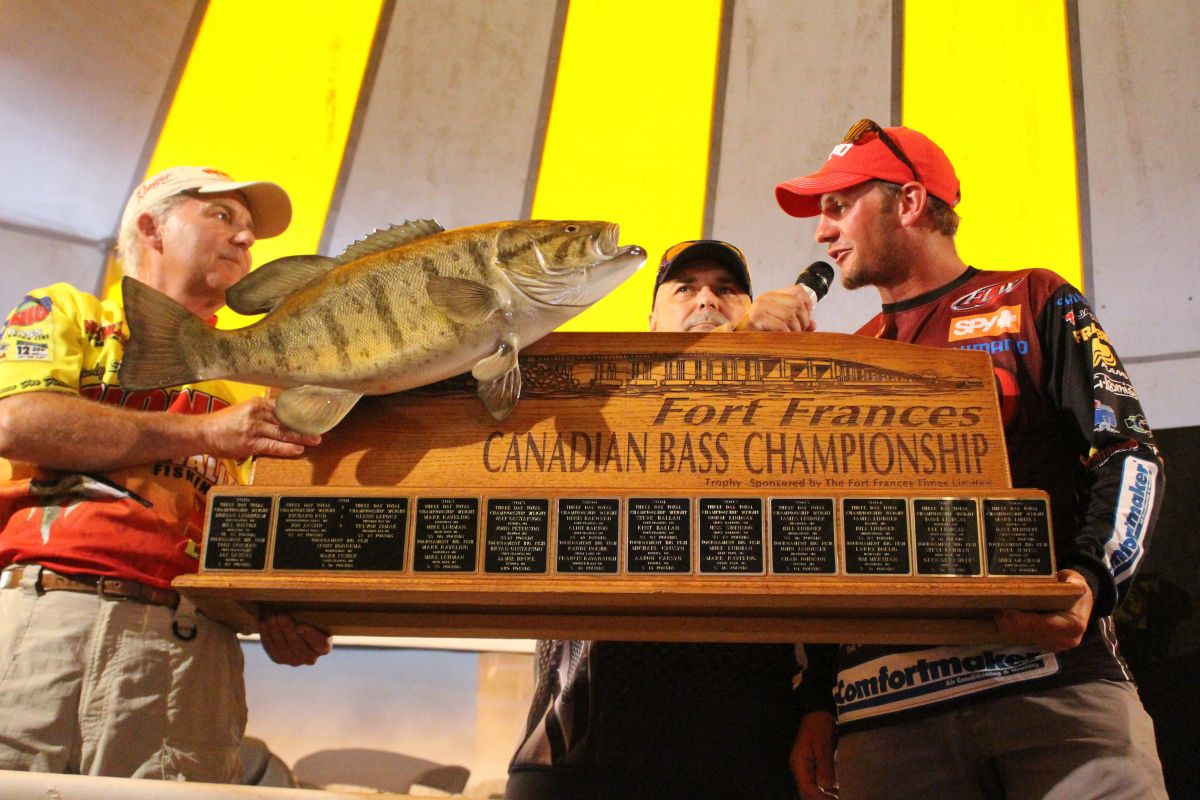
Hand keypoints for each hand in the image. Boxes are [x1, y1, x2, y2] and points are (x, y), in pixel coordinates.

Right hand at [202, 396, 320, 459]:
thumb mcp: (246, 411)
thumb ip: (266, 413)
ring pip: (283, 432)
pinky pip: (272, 446)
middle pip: (288, 419)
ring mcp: (253, 428)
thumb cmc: (226, 423)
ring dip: (301, 437)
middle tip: (322, 428)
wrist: (203, 432)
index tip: (318, 414)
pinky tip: (298, 449)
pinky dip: (286, 448)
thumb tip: (287, 417)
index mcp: (259, 403)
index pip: (287, 406)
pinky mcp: (249, 443)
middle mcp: (258, 413)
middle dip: (306, 424)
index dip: (304, 411)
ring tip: (315, 440)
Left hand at [258, 614, 331, 665]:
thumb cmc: (309, 619)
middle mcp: (310, 658)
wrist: (295, 628)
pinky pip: (271, 649)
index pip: (320, 644)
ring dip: (276, 632)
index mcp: (324, 647)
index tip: (300, 626)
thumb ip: (311, 615)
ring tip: (271, 617)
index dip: (310, 636)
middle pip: (299, 647)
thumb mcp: (315, 617)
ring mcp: (294, 660)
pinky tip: (263, 623)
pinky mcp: (279, 659)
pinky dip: (266, 636)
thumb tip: (305, 603)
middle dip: (288, 630)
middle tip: (282, 616)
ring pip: (283, 649)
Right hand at [733, 285, 815, 331]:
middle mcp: (765, 298)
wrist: (734, 340)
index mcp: (771, 296)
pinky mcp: (756, 319)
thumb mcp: (778, 323)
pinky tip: (782, 338)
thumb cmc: (758, 333)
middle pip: (797, 304)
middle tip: (800, 331)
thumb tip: (813, 325)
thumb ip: (797, 322)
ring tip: (790, 336)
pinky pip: (781, 326)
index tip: (807, 317)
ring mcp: (760, 307)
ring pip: (791, 316)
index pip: (798, 290)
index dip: (808, 304)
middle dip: (803, 321)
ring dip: (795, 330)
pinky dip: (786, 334)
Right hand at [791, 711, 837, 798]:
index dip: (819, 798)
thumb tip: (829, 788)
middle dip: (821, 798)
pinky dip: (826, 789)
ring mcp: (806, 769)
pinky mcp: (813, 768)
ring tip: (835, 797)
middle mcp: (800, 770)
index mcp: (799, 764)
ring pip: (813, 789)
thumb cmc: (819, 727)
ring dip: (824, 795)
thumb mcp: (824, 746)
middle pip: (808, 792)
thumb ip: (825, 767)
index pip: (806, 789)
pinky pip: (818, 783)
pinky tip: (834, 792)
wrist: (818, 715)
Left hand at [994, 569, 1092, 651]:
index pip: (1044, 625)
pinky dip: (1014, 632)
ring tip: (996, 617)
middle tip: (995, 614)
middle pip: (1032, 635)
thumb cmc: (1075, 590)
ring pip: (1027, 640)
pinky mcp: (1047, 646)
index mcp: (1073, 625)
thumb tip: (1063, 578)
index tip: (1006, 611)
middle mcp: (1066, 640)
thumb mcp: (1077, 581)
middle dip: (1012, 626)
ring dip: (1010, 630)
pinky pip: (1027, 641)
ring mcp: (1057, 646)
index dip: (1024, 620)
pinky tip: (1003, 622)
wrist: (1080, 604)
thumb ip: (1072, 580)